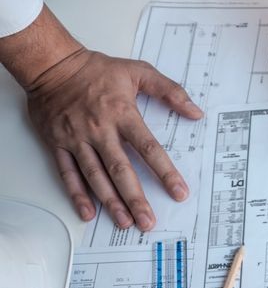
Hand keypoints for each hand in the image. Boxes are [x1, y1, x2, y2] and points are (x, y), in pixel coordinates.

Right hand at [25, 49, 202, 229]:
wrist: (52, 65)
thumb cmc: (96, 70)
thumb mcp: (139, 72)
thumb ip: (170, 91)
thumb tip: (195, 112)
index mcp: (122, 114)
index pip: (149, 148)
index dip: (165, 172)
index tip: (179, 192)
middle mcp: (100, 130)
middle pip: (121, 169)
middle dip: (136, 198)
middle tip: (148, 221)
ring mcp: (77, 139)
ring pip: (95, 176)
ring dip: (110, 202)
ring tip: (125, 223)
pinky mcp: (57, 144)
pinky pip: (68, 174)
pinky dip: (77, 194)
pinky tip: (89, 212)